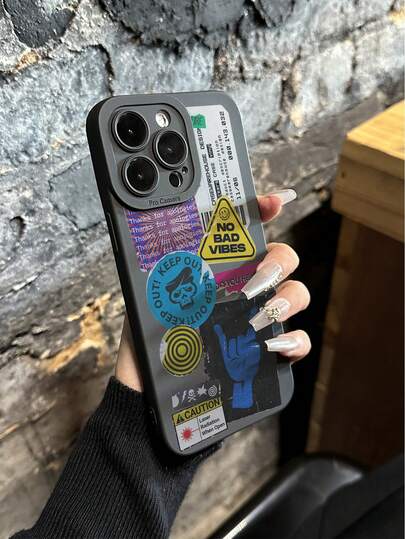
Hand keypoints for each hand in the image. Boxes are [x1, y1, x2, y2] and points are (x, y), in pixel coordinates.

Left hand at [116, 190, 310, 389]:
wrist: (151, 383)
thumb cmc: (153, 332)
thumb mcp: (155, 289)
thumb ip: (167, 258)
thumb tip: (171, 221)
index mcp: (222, 267)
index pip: (249, 231)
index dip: (265, 210)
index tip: (274, 203)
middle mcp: (246, 287)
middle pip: (284, 259)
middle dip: (278, 262)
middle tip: (254, 280)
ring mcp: (261, 318)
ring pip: (297, 295)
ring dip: (285, 300)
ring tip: (255, 318)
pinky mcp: (268, 352)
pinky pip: (298, 342)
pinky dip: (293, 342)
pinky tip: (271, 346)